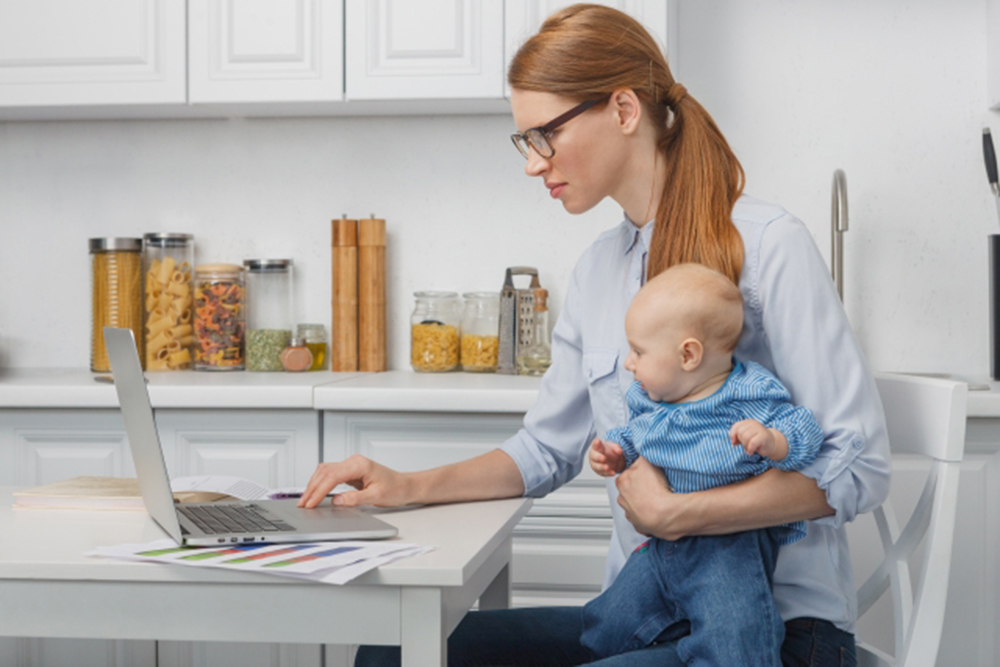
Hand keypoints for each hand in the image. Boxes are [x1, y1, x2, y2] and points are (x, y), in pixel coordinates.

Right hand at [297, 455, 411, 508]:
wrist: (405, 486)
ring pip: (325, 471)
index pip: (332, 476)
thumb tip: (336, 501)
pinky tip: (315, 492)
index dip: (319, 490)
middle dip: (312, 488)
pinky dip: (321, 483)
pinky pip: (330, 474)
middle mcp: (354, 462)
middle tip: (303, 504)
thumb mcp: (376, 497)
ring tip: (306, 500)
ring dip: (314, 484)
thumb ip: (355, 499)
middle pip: (325, 472)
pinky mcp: (350, 471)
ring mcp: (351, 465)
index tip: (310, 503)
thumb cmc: (395, 489)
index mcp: (360, 465)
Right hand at [589, 438, 625, 476]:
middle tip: (604, 458)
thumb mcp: (614, 447)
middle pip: (593, 456)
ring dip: (602, 467)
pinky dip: (608, 473)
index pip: (595, 444)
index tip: (598, 442)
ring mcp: (595, 464)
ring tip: (607, 467)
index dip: (596, 443)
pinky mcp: (599, 471)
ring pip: (596, 466)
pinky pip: (602, 473)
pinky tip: (612, 473)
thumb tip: (620, 451)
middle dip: (598, 457)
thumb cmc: (609, 451)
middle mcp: (594, 455)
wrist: (612, 459)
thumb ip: (616, 448)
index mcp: (597, 447)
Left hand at [616, 457, 686, 538]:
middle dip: (639, 488)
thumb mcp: (646, 462)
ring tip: (656, 499)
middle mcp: (622, 498)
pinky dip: (648, 516)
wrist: (663, 513)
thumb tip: (639, 450)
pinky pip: (642, 519)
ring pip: (635, 505)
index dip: (639, 474)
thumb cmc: (655, 489)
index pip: (628, 474)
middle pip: (629, 490)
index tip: (648, 476)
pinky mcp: (638, 525)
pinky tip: (657, 510)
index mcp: (622, 482)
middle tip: (653, 487)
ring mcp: (629, 513)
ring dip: (643, 502)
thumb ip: (641, 455)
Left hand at [730, 419, 787, 459]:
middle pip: (740, 432)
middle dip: (741, 441)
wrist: (771, 444)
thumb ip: (737, 437)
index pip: (736, 426)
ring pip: (745, 437)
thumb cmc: (756, 441)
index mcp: (747, 422)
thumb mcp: (745, 438)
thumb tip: (733, 441)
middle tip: (746, 446)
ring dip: (746, 446)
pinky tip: (750, 452)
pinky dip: (750, 449)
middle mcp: (753, 423)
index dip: (733, 435)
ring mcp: (759, 428)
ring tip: (749, 448)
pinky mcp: (763, 436)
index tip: (734, 443)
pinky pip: (752, 443)